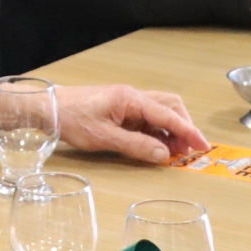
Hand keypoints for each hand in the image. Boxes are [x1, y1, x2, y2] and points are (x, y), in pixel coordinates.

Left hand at [54, 84, 208, 163]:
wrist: (48, 108)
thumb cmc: (71, 119)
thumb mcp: (104, 138)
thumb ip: (136, 146)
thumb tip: (164, 154)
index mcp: (130, 99)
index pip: (168, 114)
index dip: (188, 131)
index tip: (202, 145)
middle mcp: (132, 96)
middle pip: (170, 106)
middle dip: (183, 127)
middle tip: (187, 150)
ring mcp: (126, 102)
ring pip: (159, 112)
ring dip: (170, 130)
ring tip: (173, 152)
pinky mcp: (119, 109)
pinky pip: (145, 118)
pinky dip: (155, 131)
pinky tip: (156, 146)